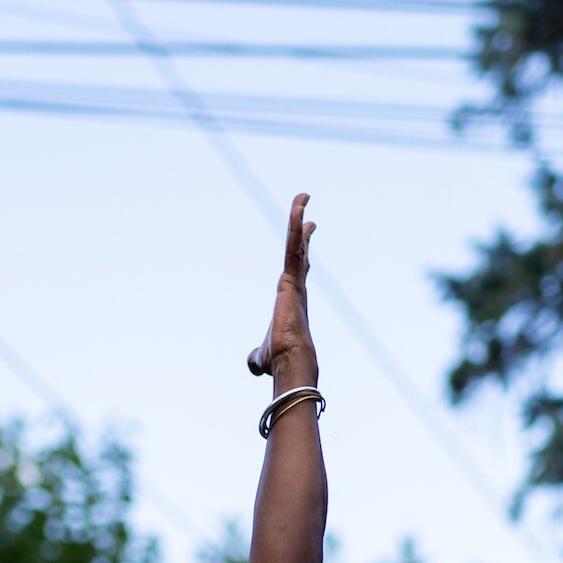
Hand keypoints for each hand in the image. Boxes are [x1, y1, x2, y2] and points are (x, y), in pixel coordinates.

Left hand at [247, 192, 318, 383]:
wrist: (287, 359)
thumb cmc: (278, 360)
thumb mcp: (261, 357)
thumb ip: (256, 357)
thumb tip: (253, 364)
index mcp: (290, 300)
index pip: (297, 273)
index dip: (302, 257)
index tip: (306, 243)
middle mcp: (296, 288)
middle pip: (300, 254)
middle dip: (303, 233)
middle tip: (309, 217)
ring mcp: (295, 282)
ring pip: (296, 245)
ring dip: (298, 220)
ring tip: (302, 197)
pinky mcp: (291, 279)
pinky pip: (293, 247)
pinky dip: (296, 226)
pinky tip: (298, 208)